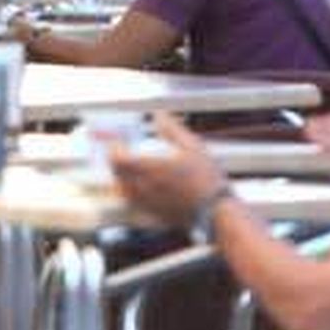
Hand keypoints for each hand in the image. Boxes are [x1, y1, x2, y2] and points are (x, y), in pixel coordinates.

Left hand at [110, 112, 227, 227]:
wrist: (216, 212)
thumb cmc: (207, 177)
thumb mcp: (193, 146)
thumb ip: (172, 129)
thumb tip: (159, 115)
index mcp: (152, 168)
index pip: (119, 159)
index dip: (113, 149)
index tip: (116, 142)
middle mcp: (145, 187)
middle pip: (117, 174)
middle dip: (115, 162)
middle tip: (121, 152)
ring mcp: (147, 203)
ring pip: (122, 189)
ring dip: (121, 177)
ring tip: (129, 168)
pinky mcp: (153, 215)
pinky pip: (132, 203)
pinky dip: (129, 192)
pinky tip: (140, 187)